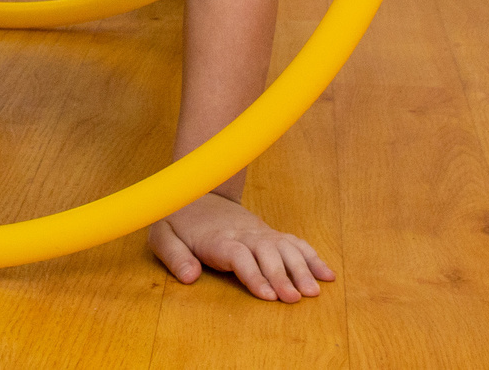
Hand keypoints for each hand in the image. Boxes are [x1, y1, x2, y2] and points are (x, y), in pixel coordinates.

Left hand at [149, 193, 334, 302]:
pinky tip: (326, 274)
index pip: (239, 255)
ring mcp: (258, 232)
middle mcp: (242, 233)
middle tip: (296, 298)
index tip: (267, 295)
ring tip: (314, 291)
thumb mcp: (161, 235)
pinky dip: (311, 256)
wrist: (196, 190)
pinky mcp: (268, 233)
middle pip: (267, 253)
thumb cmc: (177, 218)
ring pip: (285, 247)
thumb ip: (174, 257)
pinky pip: (293, 242)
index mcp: (217, 238)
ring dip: (302, 268)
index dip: (254, 275)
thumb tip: (190, 278)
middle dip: (283, 276)